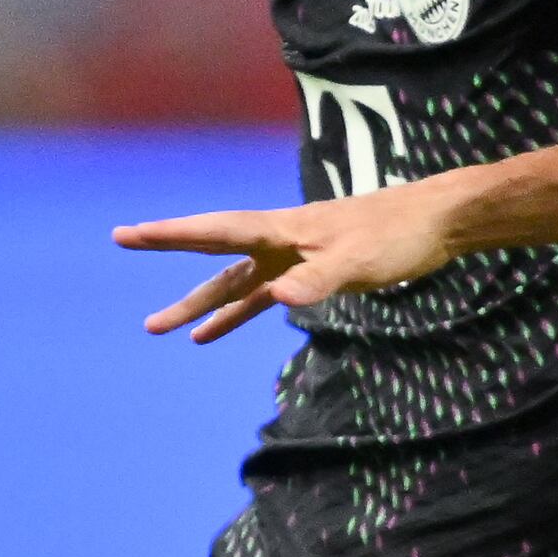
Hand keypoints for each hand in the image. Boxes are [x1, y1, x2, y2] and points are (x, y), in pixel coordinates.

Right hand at [112, 185, 468, 343]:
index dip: (172, 234)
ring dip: (198, 304)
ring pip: (233, 282)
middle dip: (168, 249)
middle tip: (121, 239)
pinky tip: (212, 333)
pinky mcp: (310, 274)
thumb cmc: (399, 235)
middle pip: (213, 250)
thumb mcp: (360, 262)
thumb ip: (319, 281)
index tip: (130, 233)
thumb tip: (278, 299)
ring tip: (158, 326)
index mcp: (284, 229)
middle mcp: (280, 239)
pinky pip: (261, 297)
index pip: (217, 230)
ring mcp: (292, 257)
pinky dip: (236, 315)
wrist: (436, 223)